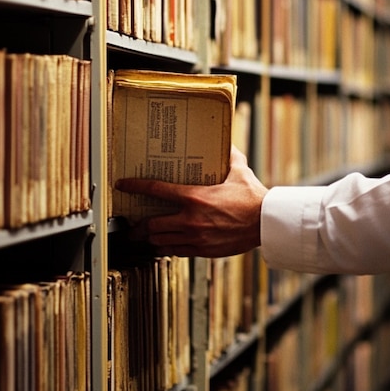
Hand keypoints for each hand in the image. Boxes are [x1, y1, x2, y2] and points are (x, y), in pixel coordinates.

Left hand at [114, 146, 267, 256]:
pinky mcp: (203, 250)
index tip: (124, 185)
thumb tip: (224, 139)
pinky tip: (165, 243)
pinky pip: (176, 251)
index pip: (156, 190)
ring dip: (150, 238)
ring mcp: (196, 237)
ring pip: (160, 241)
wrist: (266, 223)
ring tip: (144, 235)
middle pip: (151, 225)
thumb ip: (228, 154)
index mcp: (196, 197)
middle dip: (136, 226)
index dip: (135, 186)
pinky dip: (166, 247)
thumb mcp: (239, 170)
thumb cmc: (253, 197)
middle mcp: (191, 219)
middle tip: (130, 224)